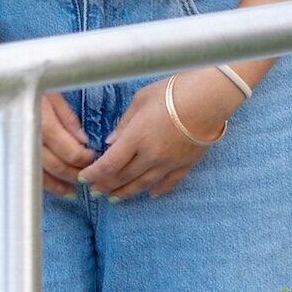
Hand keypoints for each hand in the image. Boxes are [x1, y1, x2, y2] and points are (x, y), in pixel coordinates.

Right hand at [0, 93, 95, 196]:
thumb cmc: (18, 80)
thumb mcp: (48, 90)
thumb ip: (66, 116)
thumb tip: (82, 139)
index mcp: (40, 118)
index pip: (66, 148)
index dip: (82, 157)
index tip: (91, 157)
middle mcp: (25, 135)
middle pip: (54, 165)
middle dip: (72, 173)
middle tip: (85, 175)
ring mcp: (9, 145)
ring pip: (37, 174)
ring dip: (57, 185)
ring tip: (71, 190)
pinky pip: (20, 171)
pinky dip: (37, 181)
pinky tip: (49, 186)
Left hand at [80, 70, 241, 201]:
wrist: (208, 100)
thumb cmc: (171, 93)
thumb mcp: (140, 101)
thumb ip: (124, 124)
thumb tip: (111, 142)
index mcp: (136, 137)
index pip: (109, 164)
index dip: (94, 174)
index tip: (83, 179)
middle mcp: (151, 156)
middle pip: (124, 177)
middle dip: (106, 186)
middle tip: (94, 192)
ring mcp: (169, 163)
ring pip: (144, 184)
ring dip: (127, 192)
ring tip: (114, 198)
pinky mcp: (186, 165)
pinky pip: (169, 183)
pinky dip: (158, 191)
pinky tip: (150, 194)